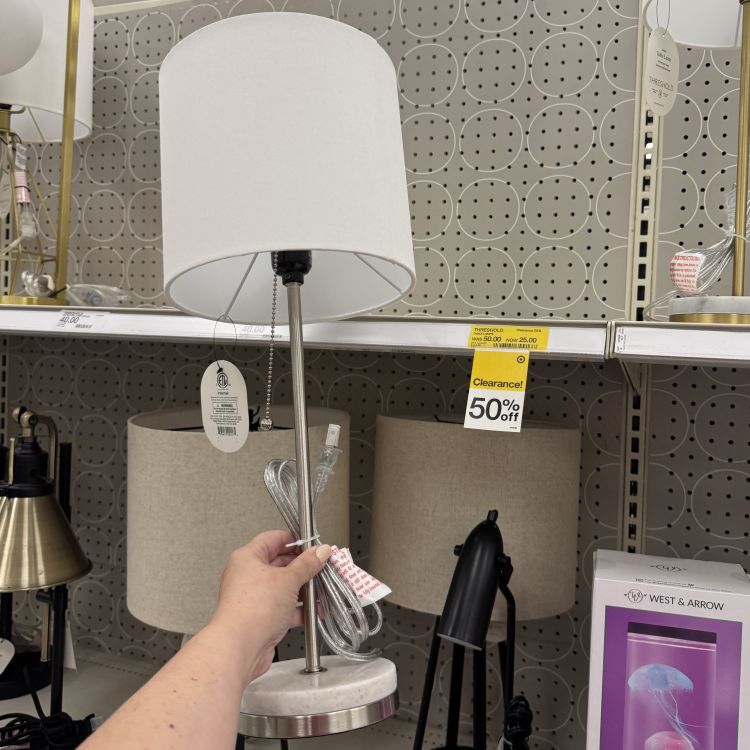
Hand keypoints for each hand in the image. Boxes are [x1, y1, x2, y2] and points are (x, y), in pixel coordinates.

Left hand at [209, 530, 330, 684]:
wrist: (239, 647)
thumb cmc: (252, 609)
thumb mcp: (288, 580)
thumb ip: (307, 564)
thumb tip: (319, 552)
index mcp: (248, 558)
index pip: (274, 539)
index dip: (294, 540)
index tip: (313, 544)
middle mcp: (248, 576)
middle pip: (281, 564)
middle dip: (303, 568)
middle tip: (321, 568)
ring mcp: (255, 598)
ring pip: (284, 588)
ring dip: (303, 591)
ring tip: (321, 591)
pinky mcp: (261, 618)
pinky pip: (283, 608)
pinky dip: (298, 610)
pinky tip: (313, 612)